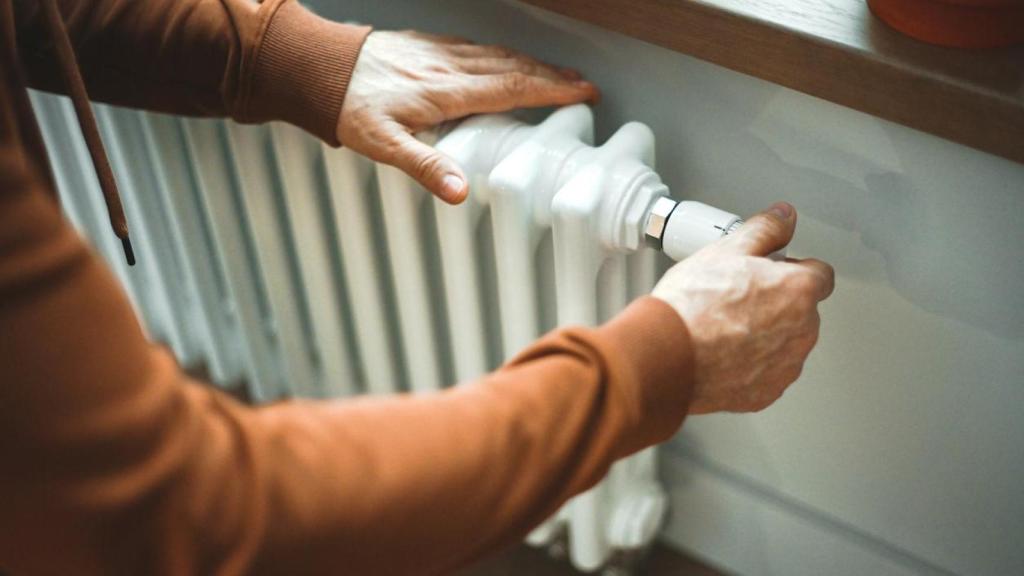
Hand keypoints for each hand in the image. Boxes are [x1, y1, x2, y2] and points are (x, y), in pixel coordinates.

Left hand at [337, 30, 598, 203]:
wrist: (318, 67)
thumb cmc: (349, 106)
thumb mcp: (383, 145)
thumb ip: (425, 167)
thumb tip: (460, 192)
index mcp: (446, 91)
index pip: (513, 88)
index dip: (552, 90)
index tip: (584, 92)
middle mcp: (448, 66)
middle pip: (513, 68)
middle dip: (553, 75)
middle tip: (583, 84)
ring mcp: (438, 52)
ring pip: (496, 54)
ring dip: (531, 63)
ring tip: (556, 73)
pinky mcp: (425, 45)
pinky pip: (475, 47)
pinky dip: (501, 54)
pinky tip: (503, 58)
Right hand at [652, 203, 834, 413]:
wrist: (665, 355)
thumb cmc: (691, 306)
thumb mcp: (725, 250)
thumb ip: (765, 229)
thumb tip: (784, 216)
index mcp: (798, 291)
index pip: (820, 274)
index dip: (793, 268)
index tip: (771, 270)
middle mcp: (801, 331)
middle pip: (802, 310)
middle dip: (777, 303)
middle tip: (736, 297)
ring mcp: (785, 366)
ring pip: (785, 344)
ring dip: (766, 335)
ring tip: (723, 326)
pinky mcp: (765, 393)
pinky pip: (766, 373)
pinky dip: (750, 365)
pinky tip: (721, 353)